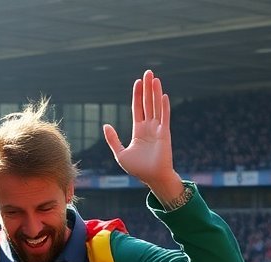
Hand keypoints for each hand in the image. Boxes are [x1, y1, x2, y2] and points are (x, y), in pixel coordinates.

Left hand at [102, 70, 183, 202]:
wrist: (152, 178)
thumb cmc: (138, 169)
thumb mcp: (120, 154)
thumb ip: (113, 139)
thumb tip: (106, 125)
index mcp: (139, 131)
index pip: (138, 108)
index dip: (137, 95)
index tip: (138, 82)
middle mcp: (149, 127)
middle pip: (148, 103)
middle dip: (148, 88)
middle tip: (148, 72)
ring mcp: (158, 129)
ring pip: (156, 106)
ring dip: (155, 92)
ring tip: (155, 78)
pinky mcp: (164, 134)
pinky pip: (164, 118)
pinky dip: (164, 107)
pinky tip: (163, 95)